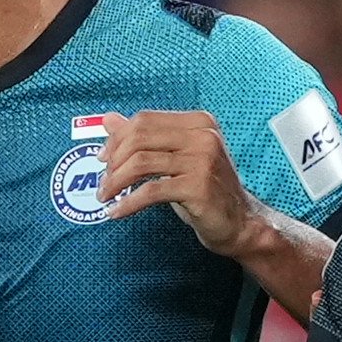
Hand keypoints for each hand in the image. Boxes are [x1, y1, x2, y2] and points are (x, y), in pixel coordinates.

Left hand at [97, 112, 257, 253]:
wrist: (238, 221)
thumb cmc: (204, 190)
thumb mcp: (174, 158)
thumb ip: (144, 138)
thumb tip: (108, 119)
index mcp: (197, 122)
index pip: (144, 120)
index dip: (117, 139)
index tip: (103, 159)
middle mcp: (202, 135)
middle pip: (140, 138)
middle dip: (113, 161)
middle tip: (103, 182)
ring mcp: (202, 160)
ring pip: (141, 163)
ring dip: (116, 182)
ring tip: (105, 197)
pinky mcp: (198, 187)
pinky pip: (151, 191)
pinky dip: (128, 202)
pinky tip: (117, 212)